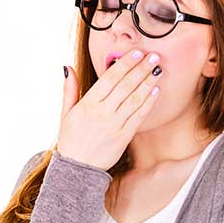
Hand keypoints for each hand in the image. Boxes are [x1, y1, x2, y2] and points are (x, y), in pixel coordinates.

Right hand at [57, 49, 162, 170]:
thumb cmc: (71, 139)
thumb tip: (68, 67)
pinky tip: (155, 91)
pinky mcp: (124, 137)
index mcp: (87, 104)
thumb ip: (70, 89)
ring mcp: (114, 125)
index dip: (125, 64)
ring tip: (158, 70)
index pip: (110, 78)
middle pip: (125, 85)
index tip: (136, 53)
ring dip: (148, 83)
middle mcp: (102, 113)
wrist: (78, 169)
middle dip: (141, 69)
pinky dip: (148, 103)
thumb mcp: (66, 113)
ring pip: (134, 99)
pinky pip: (138, 116)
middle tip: (153, 56)